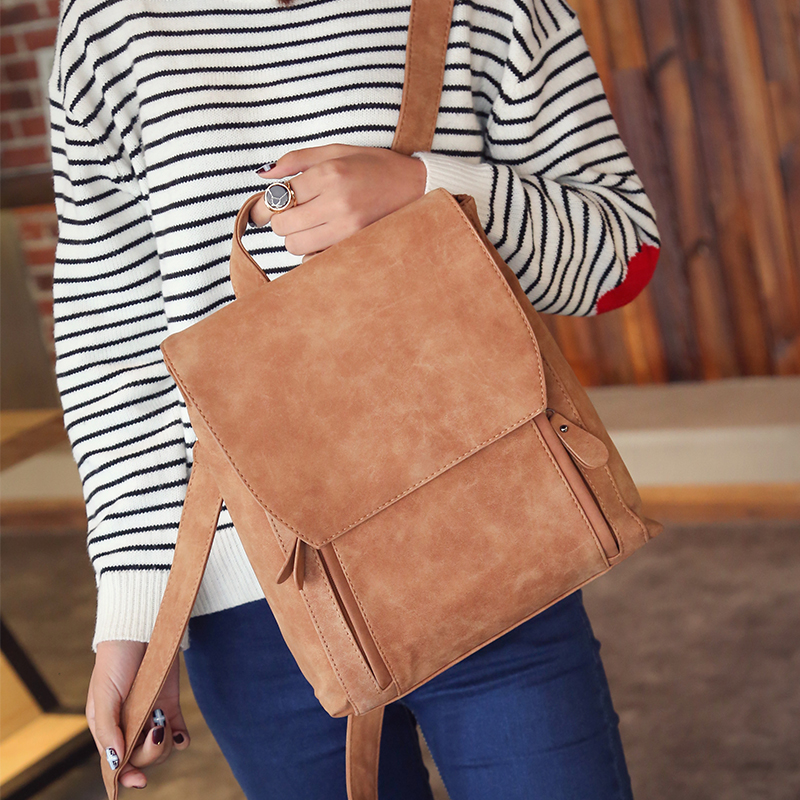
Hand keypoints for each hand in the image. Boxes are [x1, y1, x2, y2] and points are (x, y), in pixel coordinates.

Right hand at [87, 641, 189, 788]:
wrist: (140, 632)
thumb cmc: (115, 663)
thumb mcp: (104, 696)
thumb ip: (109, 729)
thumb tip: (116, 762)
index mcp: (108, 728)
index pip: (114, 762)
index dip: (126, 776)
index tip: (139, 781)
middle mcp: (129, 726)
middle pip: (141, 758)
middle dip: (150, 753)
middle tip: (156, 731)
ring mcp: (150, 716)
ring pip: (160, 748)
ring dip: (164, 742)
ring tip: (162, 722)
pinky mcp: (169, 704)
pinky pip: (177, 732)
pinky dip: (180, 738)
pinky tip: (180, 734)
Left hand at [251, 144, 426, 255]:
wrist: (417, 187)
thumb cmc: (375, 166)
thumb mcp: (337, 150)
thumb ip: (296, 160)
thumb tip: (263, 174)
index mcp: (330, 174)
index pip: (278, 197)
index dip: (264, 205)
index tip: (263, 208)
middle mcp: (338, 203)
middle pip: (283, 226)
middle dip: (281, 221)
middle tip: (291, 214)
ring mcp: (348, 229)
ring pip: (296, 246)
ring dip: (296, 238)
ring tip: (310, 225)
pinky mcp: (356, 246)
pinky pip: (316, 259)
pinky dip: (313, 252)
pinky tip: (324, 238)